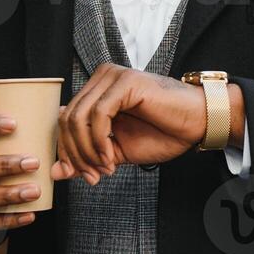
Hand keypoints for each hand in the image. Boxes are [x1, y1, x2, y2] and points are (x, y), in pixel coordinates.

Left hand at [51, 63, 207, 184]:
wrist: (198, 124)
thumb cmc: (163, 133)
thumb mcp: (116, 152)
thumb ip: (86, 158)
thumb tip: (55, 172)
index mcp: (96, 90)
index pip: (64, 120)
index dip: (68, 152)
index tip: (84, 176)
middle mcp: (101, 78)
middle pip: (66, 119)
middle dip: (75, 154)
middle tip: (93, 176)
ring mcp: (112, 77)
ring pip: (78, 117)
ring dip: (87, 151)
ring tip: (105, 168)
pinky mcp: (125, 82)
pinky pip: (98, 114)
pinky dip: (99, 141)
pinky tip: (112, 156)